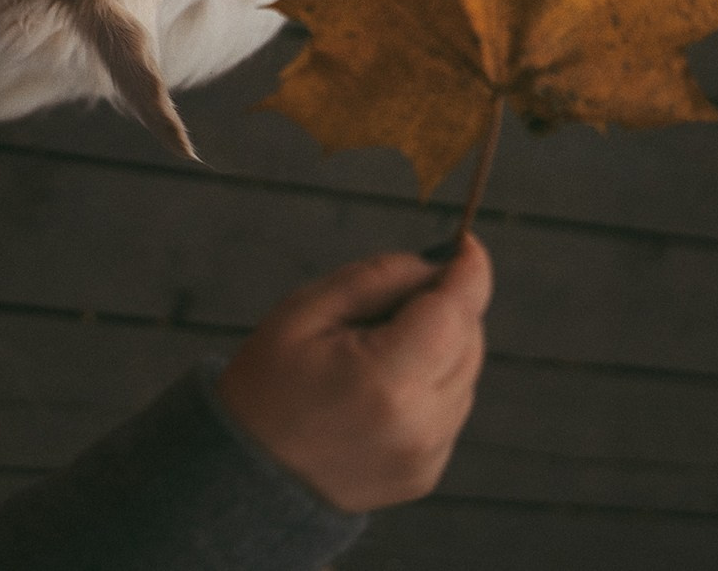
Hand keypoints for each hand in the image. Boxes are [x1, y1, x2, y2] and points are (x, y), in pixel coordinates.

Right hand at [216, 236, 491, 513]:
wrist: (248, 472)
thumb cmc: (268, 382)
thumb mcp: (306, 309)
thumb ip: (377, 278)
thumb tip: (434, 266)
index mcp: (386, 379)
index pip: (456, 312)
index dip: (469, 270)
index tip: (466, 244)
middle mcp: (420, 423)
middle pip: (469, 341)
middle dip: (448, 307)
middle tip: (396, 300)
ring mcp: (427, 454)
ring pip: (466, 375)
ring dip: (442, 347)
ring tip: (381, 348)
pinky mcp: (427, 472)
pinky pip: (451, 409)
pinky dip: (434, 384)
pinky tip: (386, 385)